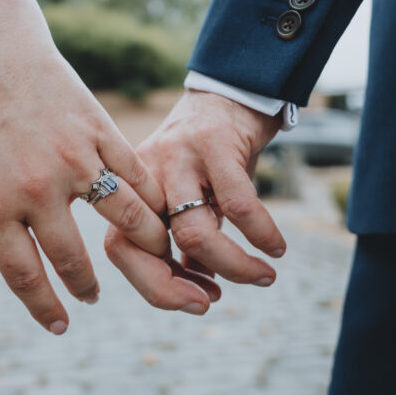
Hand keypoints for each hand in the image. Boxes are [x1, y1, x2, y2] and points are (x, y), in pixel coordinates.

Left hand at [0, 0, 212, 332]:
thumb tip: (28, 257)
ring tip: (150, 255)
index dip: (45, 307)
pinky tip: (157, 212)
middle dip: (85, 285)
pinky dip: (152, 200)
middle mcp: (36, 189)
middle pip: (73, 258)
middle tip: (93, 296)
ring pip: (127, 219)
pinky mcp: (100, 132)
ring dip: (144, 246)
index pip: (24, 274)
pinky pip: (136, 176)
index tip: (60, 326)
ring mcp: (73, 159)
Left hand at [104, 90, 285, 297]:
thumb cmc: (211, 155)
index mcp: (132, 190)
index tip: (193, 303)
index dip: (152, 285)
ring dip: (231, 266)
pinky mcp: (214, 143)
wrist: (232, 91)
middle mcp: (145, 174)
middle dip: (173, 287)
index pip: (119, 248)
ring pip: (192, 231)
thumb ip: (187, 240)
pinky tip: (276, 248)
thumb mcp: (192, 196)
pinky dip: (261, 235)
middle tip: (210, 303)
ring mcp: (177, 157)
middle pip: (144, 244)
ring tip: (263, 277)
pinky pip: (238, 205)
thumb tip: (200, 288)